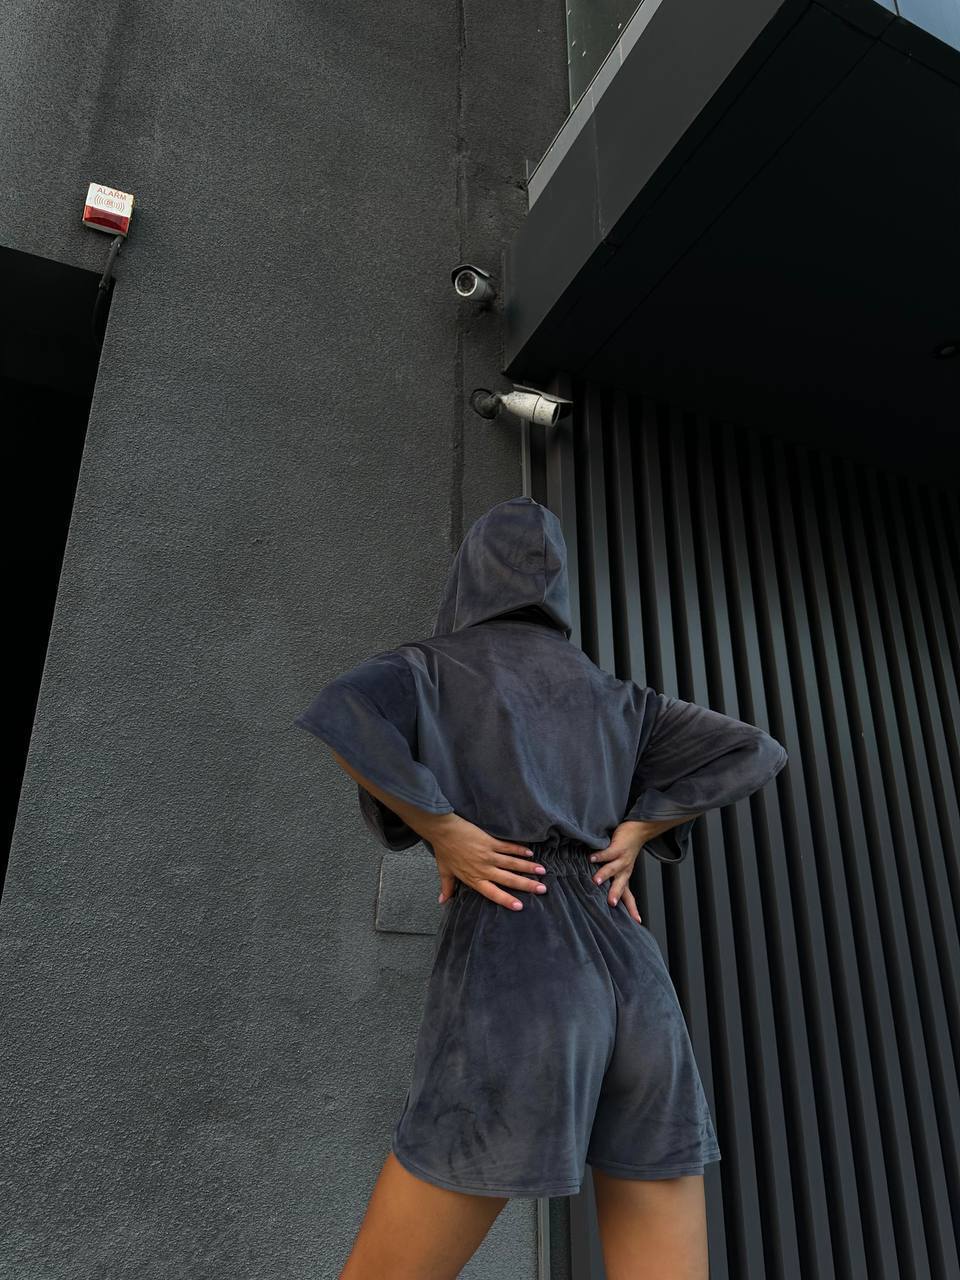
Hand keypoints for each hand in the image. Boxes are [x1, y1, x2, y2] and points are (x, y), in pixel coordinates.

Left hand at [431, 815, 547, 910]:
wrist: (443, 830)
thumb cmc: (444, 851)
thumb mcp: (445, 872)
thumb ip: (447, 888)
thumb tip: (443, 902)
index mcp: (474, 879)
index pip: (493, 893)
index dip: (506, 900)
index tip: (520, 906)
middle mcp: (484, 869)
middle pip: (509, 879)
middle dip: (527, 885)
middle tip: (542, 889)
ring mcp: (488, 855)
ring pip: (512, 863)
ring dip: (528, 867)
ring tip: (542, 871)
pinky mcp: (490, 841)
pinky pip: (508, 847)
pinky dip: (520, 850)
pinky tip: (530, 854)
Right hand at [588, 824, 645, 922]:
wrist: (637, 831)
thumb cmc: (624, 852)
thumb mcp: (620, 869)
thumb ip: (612, 881)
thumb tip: (598, 893)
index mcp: (625, 878)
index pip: (629, 897)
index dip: (632, 909)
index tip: (636, 922)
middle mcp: (625, 871)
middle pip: (621, 885)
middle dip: (615, 894)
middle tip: (610, 903)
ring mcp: (622, 859)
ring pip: (613, 869)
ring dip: (604, 875)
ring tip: (596, 881)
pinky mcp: (618, 847)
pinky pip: (608, 853)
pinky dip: (600, 856)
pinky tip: (591, 858)